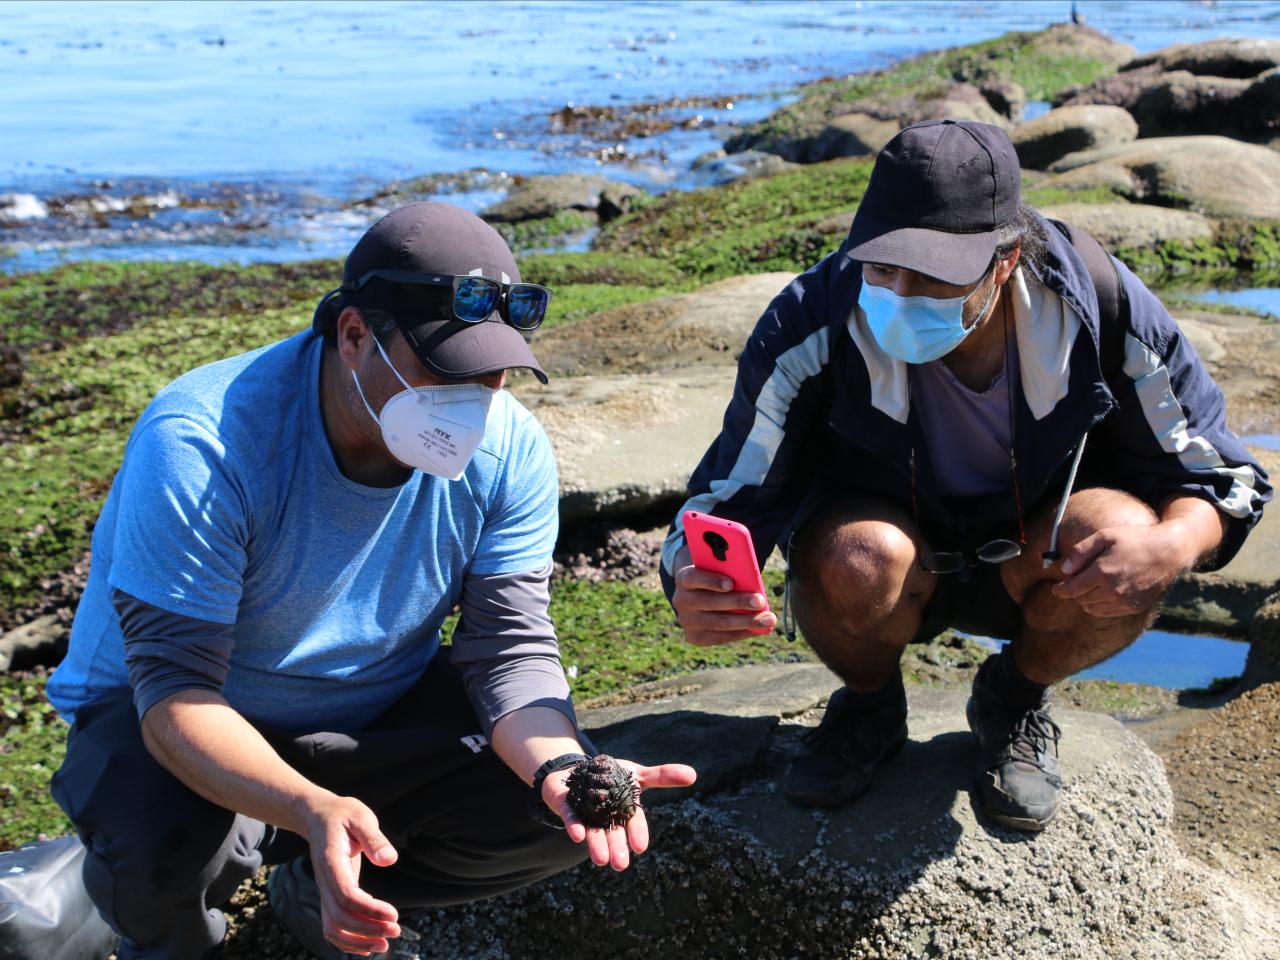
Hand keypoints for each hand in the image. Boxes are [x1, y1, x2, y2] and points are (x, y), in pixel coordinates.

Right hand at [300, 793, 400, 956]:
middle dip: (367, 929)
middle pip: (339, 918)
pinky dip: (349, 941)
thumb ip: (374, 838)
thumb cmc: (342, 814)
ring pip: (332, 928)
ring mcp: (324, 891)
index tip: (393, 915)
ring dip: (357, 940)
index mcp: (330, 862)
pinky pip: (333, 926)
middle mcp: (324, 881)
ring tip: (385, 942)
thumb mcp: (360, 816)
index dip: (368, 910)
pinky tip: (369, 943)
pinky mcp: (330, 896)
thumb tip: (390, 860)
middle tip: (395, 930)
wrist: (317, 816)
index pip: (345, 895)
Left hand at [541, 759, 696, 870]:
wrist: (577, 772)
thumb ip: (663, 776)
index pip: (633, 823)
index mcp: (624, 811)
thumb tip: (694, 775)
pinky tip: (577, 835)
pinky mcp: (567, 808)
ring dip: (596, 844)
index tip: (640, 846)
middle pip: (612, 834)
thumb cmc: (612, 777)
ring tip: (600, 860)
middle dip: (617, 848)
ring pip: (592, 832)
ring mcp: (586, 815)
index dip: (636, 833)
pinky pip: (569, 817)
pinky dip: (573, 825)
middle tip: (620, 865)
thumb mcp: (637, 774)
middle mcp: (605, 818)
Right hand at [672, 563, 775, 645]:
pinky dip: (742, 633)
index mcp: (684, 578)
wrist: (697, 595)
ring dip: (746, 621)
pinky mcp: (694, 637)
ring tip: (768, 620)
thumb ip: (730, 573)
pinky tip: (759, 629)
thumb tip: (753, 585)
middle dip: (738, 602)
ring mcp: (686, 621)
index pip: (694, 578)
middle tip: (760, 601)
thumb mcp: (718, 571)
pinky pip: (721, 637)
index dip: (711, 581)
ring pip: (719, 623)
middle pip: (711, 602)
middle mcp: (681, 600)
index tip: (731, 584)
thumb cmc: (715, 578)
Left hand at [1051, 522, 1191, 617]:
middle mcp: (1112, 591)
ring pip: (1093, 608)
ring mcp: (1124, 601)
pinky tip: (1105, 592)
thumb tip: (1063, 570)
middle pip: (1081, 598)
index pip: (1071, 589)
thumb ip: (1080, 552)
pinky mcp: (1134, 607)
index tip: (1056, 589)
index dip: (1060, 590)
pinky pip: (1108, 612)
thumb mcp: (1104, 536)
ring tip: (1093, 585)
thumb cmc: (1134, 539)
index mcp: (1102, 572)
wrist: (1169, 552)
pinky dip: (1101, 605)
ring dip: (1087, 599)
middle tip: (1078, 579)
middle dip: (1076, 590)